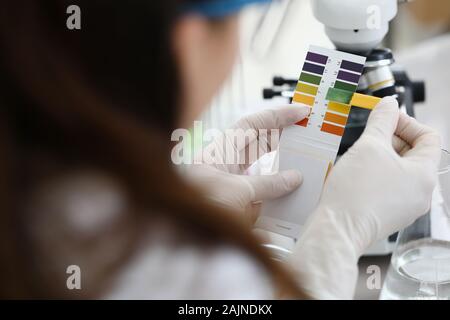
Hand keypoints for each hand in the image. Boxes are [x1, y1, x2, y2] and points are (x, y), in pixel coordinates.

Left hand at [186, 105, 309, 222]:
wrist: (180, 238)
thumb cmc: (199, 207)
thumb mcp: (235, 192)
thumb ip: (267, 184)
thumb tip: (295, 178)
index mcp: (221, 152)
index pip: (252, 125)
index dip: (276, 115)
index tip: (302, 111)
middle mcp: (229, 165)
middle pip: (262, 145)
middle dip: (286, 139)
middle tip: (313, 135)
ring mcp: (235, 187)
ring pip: (266, 172)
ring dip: (287, 171)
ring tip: (312, 167)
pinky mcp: (240, 209)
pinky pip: (265, 198)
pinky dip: (281, 199)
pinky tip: (298, 201)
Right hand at [289, 97, 440, 298]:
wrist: (337, 229)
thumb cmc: (355, 192)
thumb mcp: (369, 146)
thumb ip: (382, 120)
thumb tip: (389, 104)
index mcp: (425, 175)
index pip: (428, 136)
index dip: (406, 122)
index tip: (384, 118)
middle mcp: (422, 193)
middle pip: (414, 153)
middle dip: (391, 139)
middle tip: (368, 136)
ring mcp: (406, 206)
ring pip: (399, 170)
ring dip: (381, 156)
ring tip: (359, 155)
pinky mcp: (389, 214)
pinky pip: (389, 186)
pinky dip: (376, 174)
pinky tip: (356, 174)